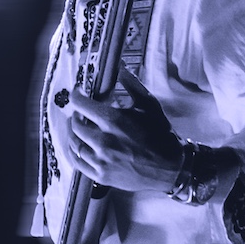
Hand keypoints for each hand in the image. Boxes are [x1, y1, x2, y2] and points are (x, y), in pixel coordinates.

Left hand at [67, 66, 184, 192]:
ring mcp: (101, 160)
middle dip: (77, 114)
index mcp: (114, 120)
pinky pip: (77, 162)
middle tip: (81, 112)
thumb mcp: (149, 105)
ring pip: (74, 143)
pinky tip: (77, 146)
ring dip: (73, 132)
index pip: (81, 103)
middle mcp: (104, 140)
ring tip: (79, 128)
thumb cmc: (161, 135)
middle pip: (75, 123)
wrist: (171, 168)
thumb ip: (131, 84)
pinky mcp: (101, 176)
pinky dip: (73, 152)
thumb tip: (120, 67)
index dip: (77, 94)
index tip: (78, 92)